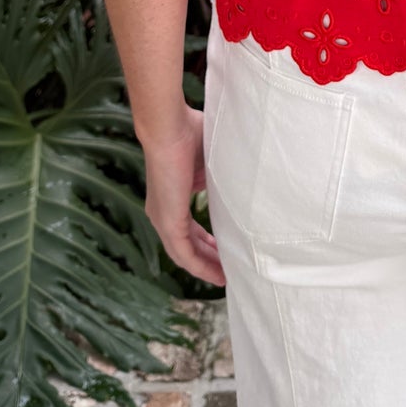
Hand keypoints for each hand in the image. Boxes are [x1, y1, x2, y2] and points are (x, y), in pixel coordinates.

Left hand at [141, 108, 224, 286]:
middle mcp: (163, 213)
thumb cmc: (190, 133)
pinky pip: (184, 254)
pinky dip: (200, 266)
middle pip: (188, 246)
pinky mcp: (167, 222)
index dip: (208, 242)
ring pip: (185, 255)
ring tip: (226, 279)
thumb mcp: (210, 161)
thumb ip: (221, 176)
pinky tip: (217, 274)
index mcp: (172, 198)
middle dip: (210, 259)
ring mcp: (163, 219)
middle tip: (231, 270)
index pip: (189, 229)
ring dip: (206, 267)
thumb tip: (242, 181)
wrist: (171, 127)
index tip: (227, 249)